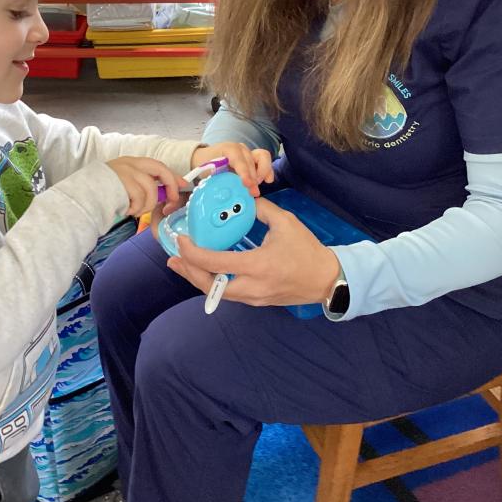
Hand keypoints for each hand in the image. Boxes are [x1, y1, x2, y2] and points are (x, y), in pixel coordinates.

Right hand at [106, 157, 183, 217]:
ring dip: (146, 205)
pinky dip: (135, 208)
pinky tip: (126, 210)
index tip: (183, 184)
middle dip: (170, 185)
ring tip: (135, 211)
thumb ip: (141, 185)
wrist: (83, 195)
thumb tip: (163, 196)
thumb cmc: (103, 194)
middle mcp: (130, 163)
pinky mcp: (122, 182)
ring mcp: (126, 171)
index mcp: (132, 162)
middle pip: (160, 169)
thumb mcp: (124, 185)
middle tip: (172, 200)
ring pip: (151, 189)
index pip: (158, 165)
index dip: (173, 175)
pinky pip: (140, 198)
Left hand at [166, 197, 340, 305]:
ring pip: (216, 293)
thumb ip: (261, 209)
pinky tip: (206, 272)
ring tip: (183, 266)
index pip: (214, 263)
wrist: (327, 280)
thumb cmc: (307, 250)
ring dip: (197, 279)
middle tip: (173, 258)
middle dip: (188, 271)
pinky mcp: (257, 301)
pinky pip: (228, 294)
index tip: (181, 240)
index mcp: (257, 266)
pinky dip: (213, 284)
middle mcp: (251, 286)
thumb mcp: (285, 223)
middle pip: (208, 285)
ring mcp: (254, 297)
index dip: (192, 253)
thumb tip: (244, 199)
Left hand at [190, 142, 273, 196]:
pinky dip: (267, 171)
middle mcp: (240, 148)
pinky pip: (265, 161)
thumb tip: (224, 192)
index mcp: (228, 149)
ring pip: (263, 158)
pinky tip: (267, 181)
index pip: (239, 160)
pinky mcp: (253, 157)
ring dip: (262, 173)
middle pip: (252, 162)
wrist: (205, 158)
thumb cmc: (206, 165)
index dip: (244, 173)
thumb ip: (217, 178)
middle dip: (254, 178)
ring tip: (257, 186)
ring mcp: (248, 151)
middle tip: (253, 193)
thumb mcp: (208, 172)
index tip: (248, 184)